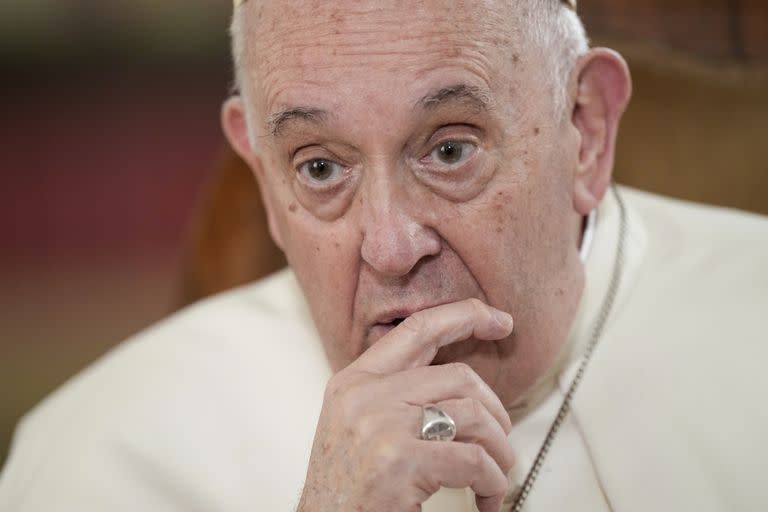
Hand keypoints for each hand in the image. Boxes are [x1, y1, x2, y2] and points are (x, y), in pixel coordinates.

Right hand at [297, 299, 515, 511]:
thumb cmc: (345, 489)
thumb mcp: (356, 425)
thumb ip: (394, 395)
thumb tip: (458, 383)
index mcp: (354, 381)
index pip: (416, 330)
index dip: (464, 316)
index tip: (500, 320)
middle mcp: (365, 396)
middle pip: (459, 376)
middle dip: (496, 410)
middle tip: (501, 439)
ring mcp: (381, 426)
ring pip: (474, 416)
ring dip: (499, 451)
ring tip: (496, 475)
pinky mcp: (400, 462)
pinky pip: (474, 460)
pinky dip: (493, 482)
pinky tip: (486, 499)